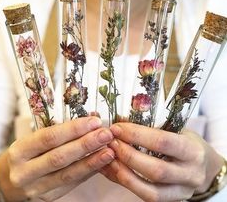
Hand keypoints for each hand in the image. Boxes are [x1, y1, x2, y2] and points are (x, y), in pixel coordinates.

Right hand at [0, 116, 114, 201]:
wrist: (8, 181)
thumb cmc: (25, 154)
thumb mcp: (33, 139)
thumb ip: (58, 131)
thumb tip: (90, 119)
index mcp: (20, 151)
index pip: (49, 138)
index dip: (73, 129)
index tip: (94, 121)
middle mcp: (25, 172)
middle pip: (60, 157)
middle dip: (86, 144)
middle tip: (106, 134)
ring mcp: (36, 188)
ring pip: (68, 174)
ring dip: (92, 161)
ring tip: (109, 150)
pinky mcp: (48, 197)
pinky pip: (72, 184)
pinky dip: (88, 172)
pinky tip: (101, 163)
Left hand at [101, 122, 223, 201]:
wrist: (205, 165)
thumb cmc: (187, 141)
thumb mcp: (177, 129)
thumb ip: (154, 127)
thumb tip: (121, 120)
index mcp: (193, 150)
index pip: (163, 142)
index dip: (137, 134)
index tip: (118, 127)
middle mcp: (191, 174)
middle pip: (156, 169)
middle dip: (128, 155)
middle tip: (111, 142)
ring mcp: (183, 191)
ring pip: (150, 190)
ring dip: (125, 173)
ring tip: (109, 157)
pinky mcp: (173, 200)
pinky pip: (148, 197)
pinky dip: (129, 184)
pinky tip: (116, 171)